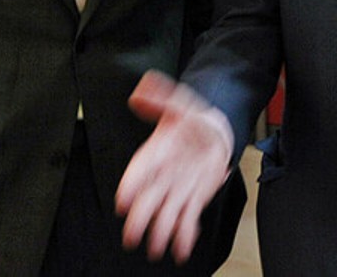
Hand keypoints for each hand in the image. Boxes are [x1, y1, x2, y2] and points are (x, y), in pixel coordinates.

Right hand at [116, 71, 234, 263]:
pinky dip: (184, 235)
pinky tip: (181, 249)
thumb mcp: (179, 103)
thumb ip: (159, 97)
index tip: (122, 201)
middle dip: (140, 218)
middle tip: (132, 235)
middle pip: (147, 199)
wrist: (214, 131)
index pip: (139, 170)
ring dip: (161, 232)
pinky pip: (187, 219)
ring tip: (156, 248)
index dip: (130, 185)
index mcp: (155, 153)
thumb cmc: (192, 119)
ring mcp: (177, 188)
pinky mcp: (194, 198)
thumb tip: (141, 88)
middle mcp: (163, 175)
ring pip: (166, 213)